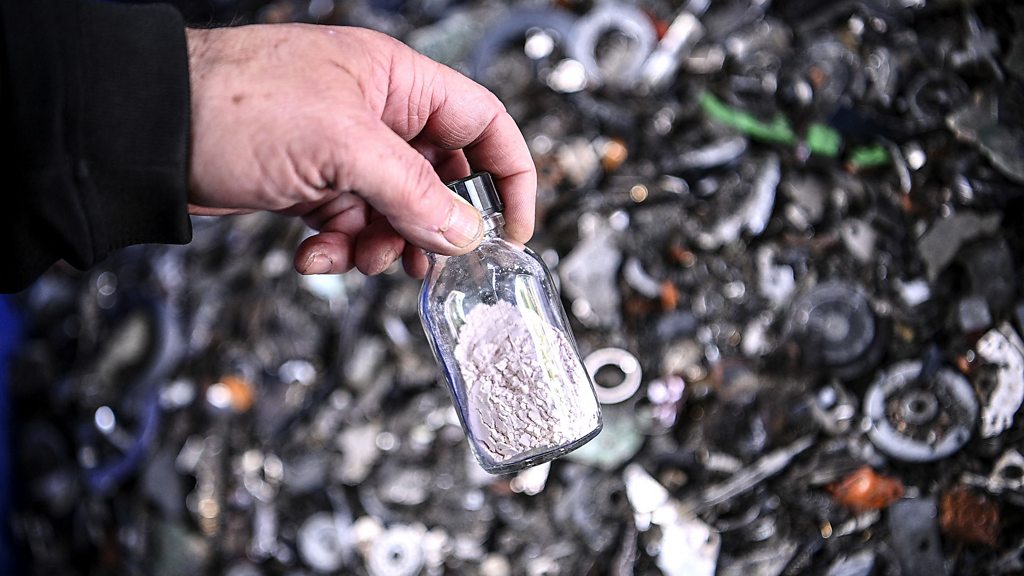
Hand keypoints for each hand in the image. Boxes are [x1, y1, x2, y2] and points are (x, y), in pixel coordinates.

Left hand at [185, 24, 535, 276]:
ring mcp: (344, 149)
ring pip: (395, 211)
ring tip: (356, 258)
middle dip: (431, 225)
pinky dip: (338, 248)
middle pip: (440, 178)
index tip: (513, 230)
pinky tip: (311, 255)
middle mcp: (378, 114)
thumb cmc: (237, 105)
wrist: (148, 131)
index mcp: (398, 83)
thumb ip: (415, 194)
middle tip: (424, 262)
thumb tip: (468, 233)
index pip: (483, 124)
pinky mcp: (313, 182)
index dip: (507, 176)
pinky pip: (350, 224)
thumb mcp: (343, 148)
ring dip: (382, 244)